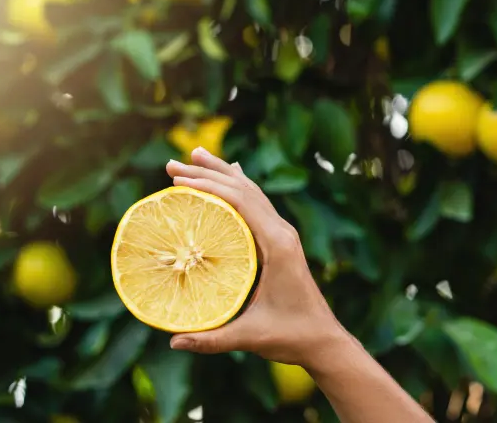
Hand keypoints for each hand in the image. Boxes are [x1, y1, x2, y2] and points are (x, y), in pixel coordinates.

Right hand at [164, 147, 345, 366]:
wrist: (323, 339)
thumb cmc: (291, 336)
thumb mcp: (250, 337)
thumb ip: (212, 339)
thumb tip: (172, 341)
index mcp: (278, 244)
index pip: (241, 201)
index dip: (209, 187)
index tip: (178, 181)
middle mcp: (282, 231)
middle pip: (243, 189)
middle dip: (207, 173)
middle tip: (172, 165)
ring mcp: (283, 233)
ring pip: (251, 191)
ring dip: (222, 173)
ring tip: (195, 156)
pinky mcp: (281, 239)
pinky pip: (258, 203)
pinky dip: (239, 187)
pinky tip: (231, 174)